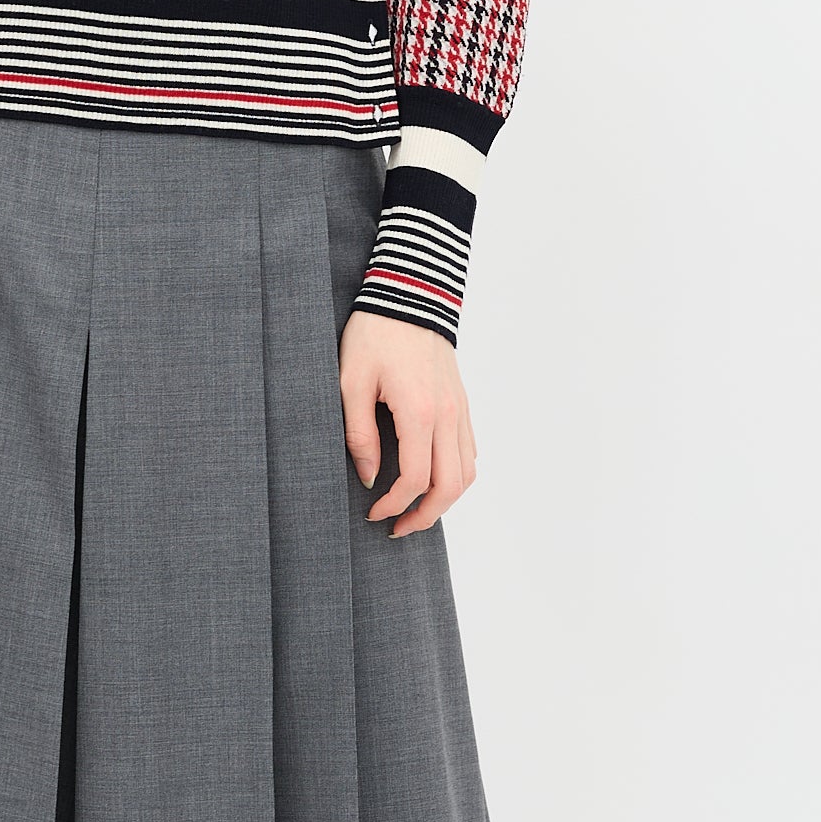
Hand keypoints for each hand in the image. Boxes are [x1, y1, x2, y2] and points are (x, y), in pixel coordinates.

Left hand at [337, 311, 477, 534]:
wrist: (409, 293)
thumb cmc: (374, 334)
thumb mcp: (350, 382)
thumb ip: (358, 434)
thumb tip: (369, 476)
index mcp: (419, 411)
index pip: (416, 479)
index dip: (395, 505)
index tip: (373, 513)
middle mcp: (447, 415)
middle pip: (452, 486)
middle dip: (426, 516)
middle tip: (398, 528)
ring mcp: (460, 408)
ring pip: (468, 471)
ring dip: (446, 500)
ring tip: (417, 510)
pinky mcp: (462, 401)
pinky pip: (469, 450)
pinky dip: (456, 474)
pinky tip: (432, 478)